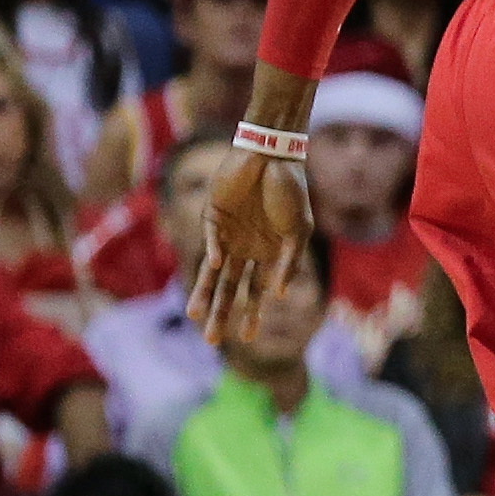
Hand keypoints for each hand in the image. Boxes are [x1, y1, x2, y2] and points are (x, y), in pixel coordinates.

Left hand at [189, 149, 310, 345]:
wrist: (273, 154)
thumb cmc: (291, 190)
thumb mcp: (299, 230)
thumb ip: (289, 262)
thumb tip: (277, 295)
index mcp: (266, 255)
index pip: (255, 292)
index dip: (251, 314)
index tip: (247, 338)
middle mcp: (244, 250)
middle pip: (229, 288)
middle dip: (221, 313)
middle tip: (212, 341)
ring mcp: (227, 235)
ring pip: (212, 271)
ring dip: (204, 293)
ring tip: (195, 315)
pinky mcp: (213, 215)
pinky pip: (212, 238)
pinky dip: (215, 251)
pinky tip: (219, 265)